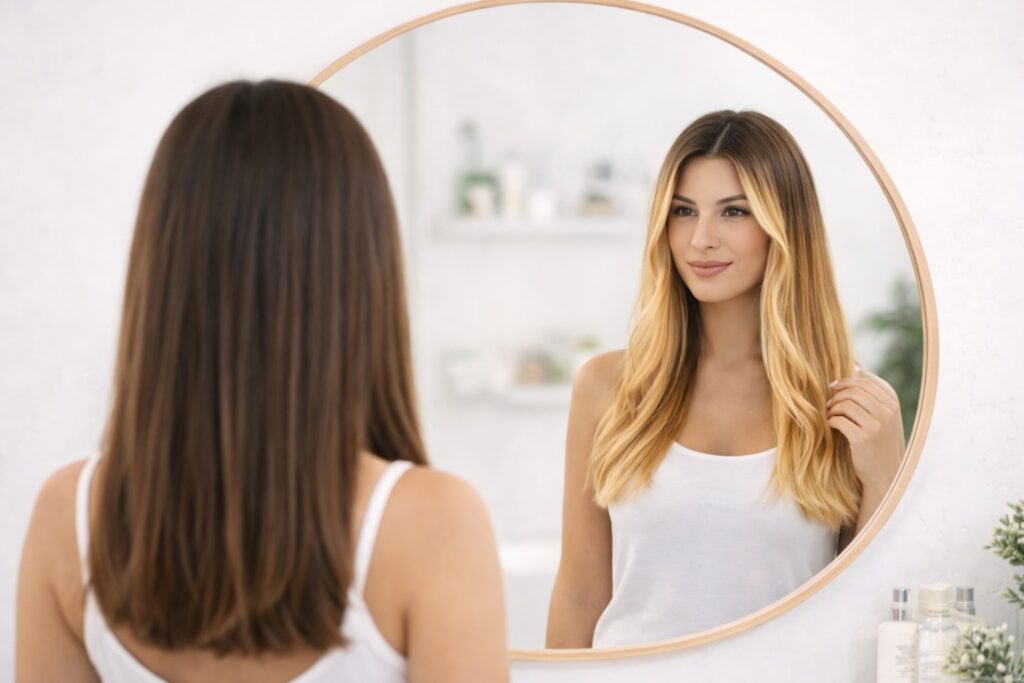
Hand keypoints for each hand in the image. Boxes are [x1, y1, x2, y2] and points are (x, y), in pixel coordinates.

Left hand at [826, 366, 904, 492]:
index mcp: (892, 402)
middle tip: (829, 402)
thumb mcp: (883, 415)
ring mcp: (876, 425)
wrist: (886, 473)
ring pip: (845, 403)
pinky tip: (832, 425)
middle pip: (853, 389)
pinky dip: (831, 421)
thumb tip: (854, 365)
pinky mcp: (863, 438)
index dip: (845, 380)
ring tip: (831, 414)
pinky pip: (839, 420)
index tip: (834, 387)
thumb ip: (871, 394)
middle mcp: (887, 411)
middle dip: (836, 393)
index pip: (865, 379)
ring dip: (833, 408)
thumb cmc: (880, 440)